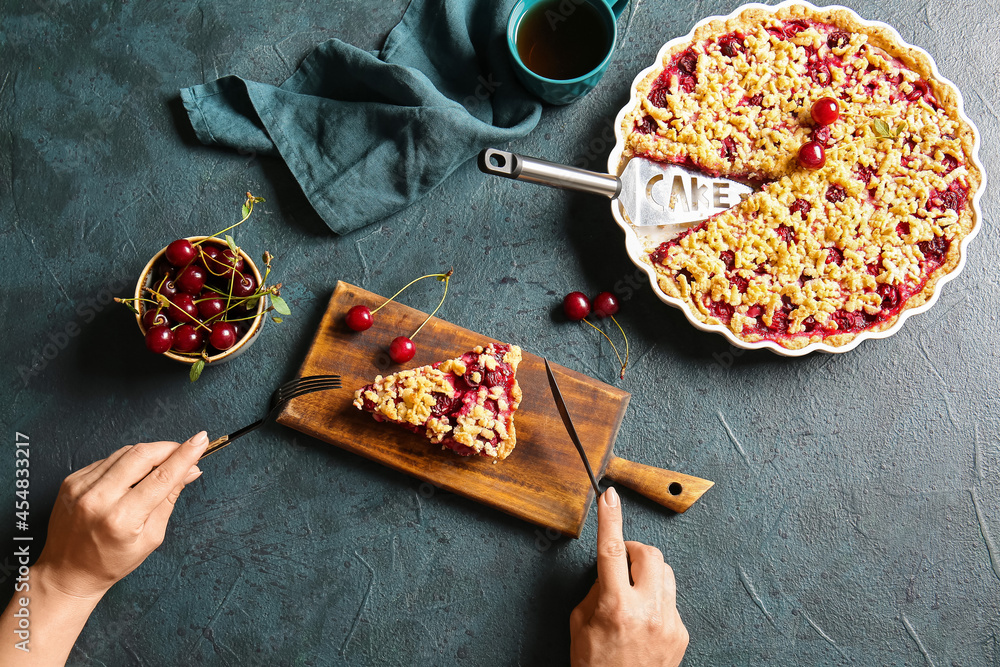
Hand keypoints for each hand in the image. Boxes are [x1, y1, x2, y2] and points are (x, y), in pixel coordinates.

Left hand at [34, 432, 208, 599]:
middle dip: (168, 448)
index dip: (185, 456)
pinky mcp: (71, 480)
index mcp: (121, 519)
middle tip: (185, 449)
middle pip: (142, 455)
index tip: (201, 440)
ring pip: (125, 452)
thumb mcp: (150, 538)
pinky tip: (132, 476)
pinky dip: (126, 462)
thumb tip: (189, 471)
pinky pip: (108, 460)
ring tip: (160, 465)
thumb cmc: (110, 562)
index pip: (161, 477)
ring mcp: (81, 487)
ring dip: (149, 453)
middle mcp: (97, 499)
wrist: (67, 572)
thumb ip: (169, 499)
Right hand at [569, 487, 688, 666]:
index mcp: (615, 606)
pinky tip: (643, 620)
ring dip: (648, 574)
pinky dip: (656, 600)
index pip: (612, 549)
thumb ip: (595, 590)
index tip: (609, 496)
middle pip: (650, 554)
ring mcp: (669, 622)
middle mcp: (646, 611)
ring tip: (632, 595)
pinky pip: (671, 600)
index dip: (610, 518)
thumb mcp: (579, 624)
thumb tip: (610, 571)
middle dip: (635, 551)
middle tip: (622, 564)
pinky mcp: (682, 633)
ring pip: (666, 573)